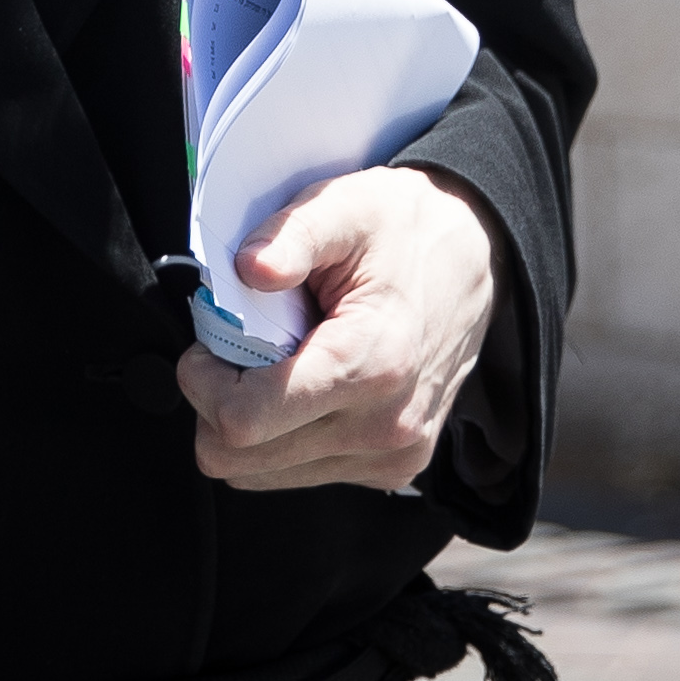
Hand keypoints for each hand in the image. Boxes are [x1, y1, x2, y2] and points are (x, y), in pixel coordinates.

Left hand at [180, 166, 498, 492]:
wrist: (477, 258)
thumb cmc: (405, 229)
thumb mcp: (348, 206)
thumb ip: (294, 234)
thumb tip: (249, 268)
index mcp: (371, 363)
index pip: (243, 422)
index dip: (202, 382)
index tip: (208, 342)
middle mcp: (385, 427)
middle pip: (241, 460)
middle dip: (217, 403)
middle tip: (236, 349)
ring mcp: (392, 456)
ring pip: (262, 475)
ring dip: (250, 422)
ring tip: (277, 361)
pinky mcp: (392, 468)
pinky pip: (298, 473)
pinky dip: (283, 434)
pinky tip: (307, 382)